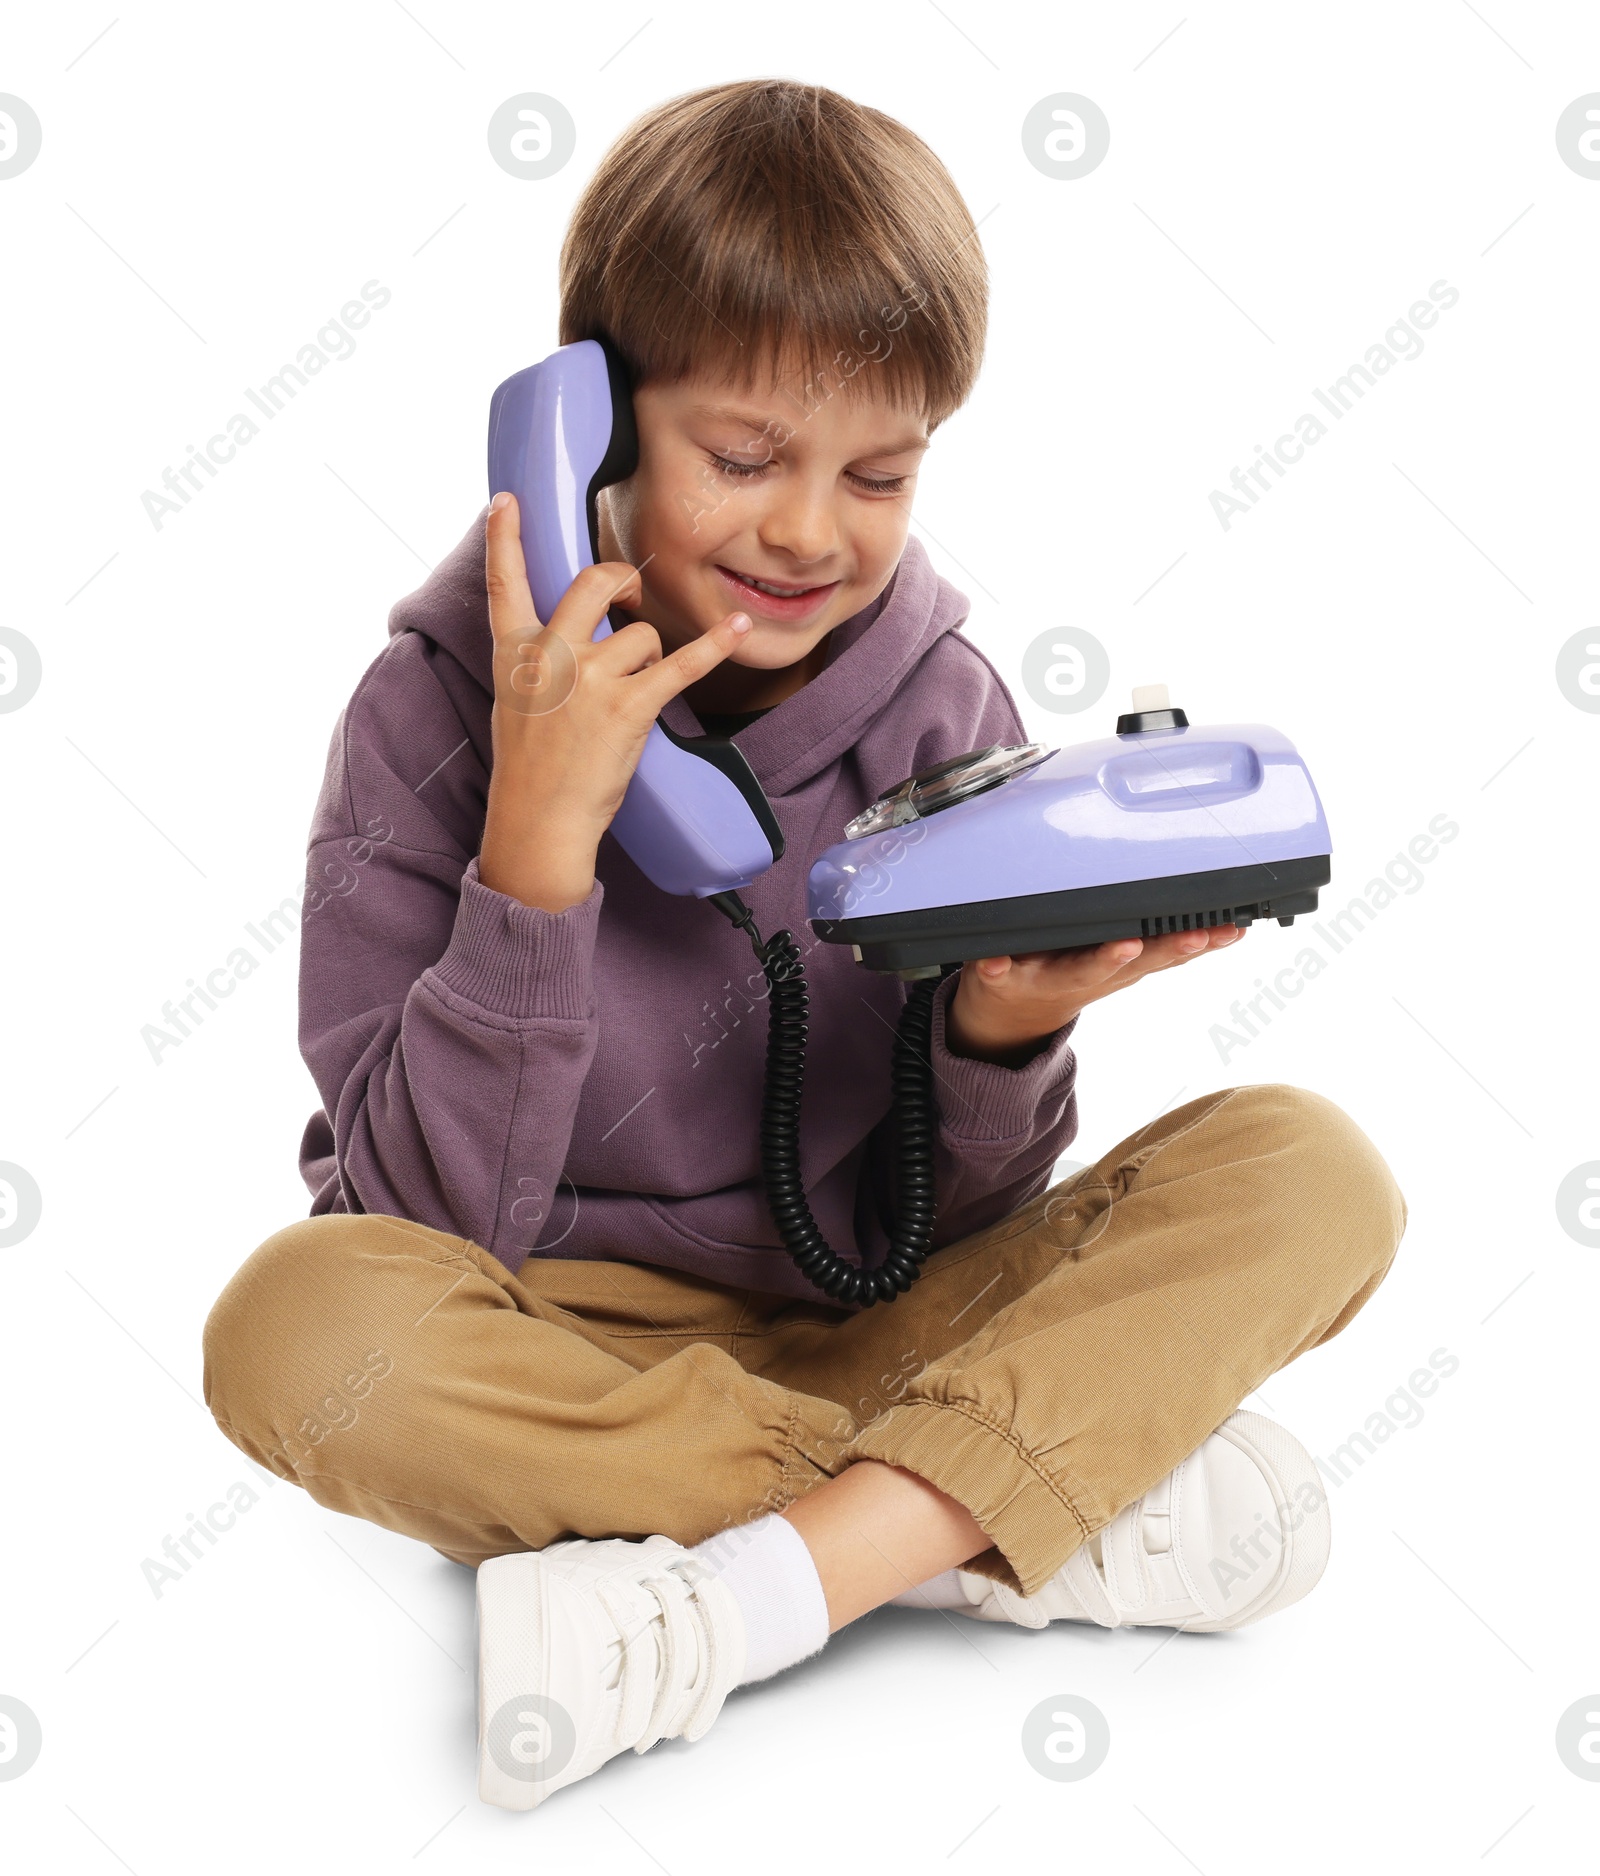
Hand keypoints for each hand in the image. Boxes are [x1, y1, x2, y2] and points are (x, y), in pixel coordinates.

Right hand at [478, 492, 752, 911]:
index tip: (506, 500)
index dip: (503, 538)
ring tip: (631, 699)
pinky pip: (681, 664)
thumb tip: (576, 633)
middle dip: (621, 581)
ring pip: (642, 636)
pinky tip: (736, 628)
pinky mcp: (629, 706)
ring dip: (648, 661)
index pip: (503, 584)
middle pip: (595, 582)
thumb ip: (538, 660)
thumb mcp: (516, 702)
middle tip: (631, 597)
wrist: (539, 820)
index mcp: (513, 653)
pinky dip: (713, 646)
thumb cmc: (531, 768)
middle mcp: (550, 655)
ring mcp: (589, 679)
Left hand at [944, 926, 1246, 1066]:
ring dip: (1100, 961)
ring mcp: (1045, 978)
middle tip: (1193, 935)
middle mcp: (1088, 974)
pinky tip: (992, 961)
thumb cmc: (1070, 976)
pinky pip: (997, 972)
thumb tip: (1230, 928)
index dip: (1196, 944)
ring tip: (1122, 945)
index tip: (1228, 930)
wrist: (1008, 1020)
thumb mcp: (1121, 966)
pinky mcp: (1001, 978)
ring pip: (1077, 970)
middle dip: (1162, 949)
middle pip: (1132, 964)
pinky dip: (994, 967)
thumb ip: (1163, 946)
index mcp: (1118, 967)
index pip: (1164, 953)